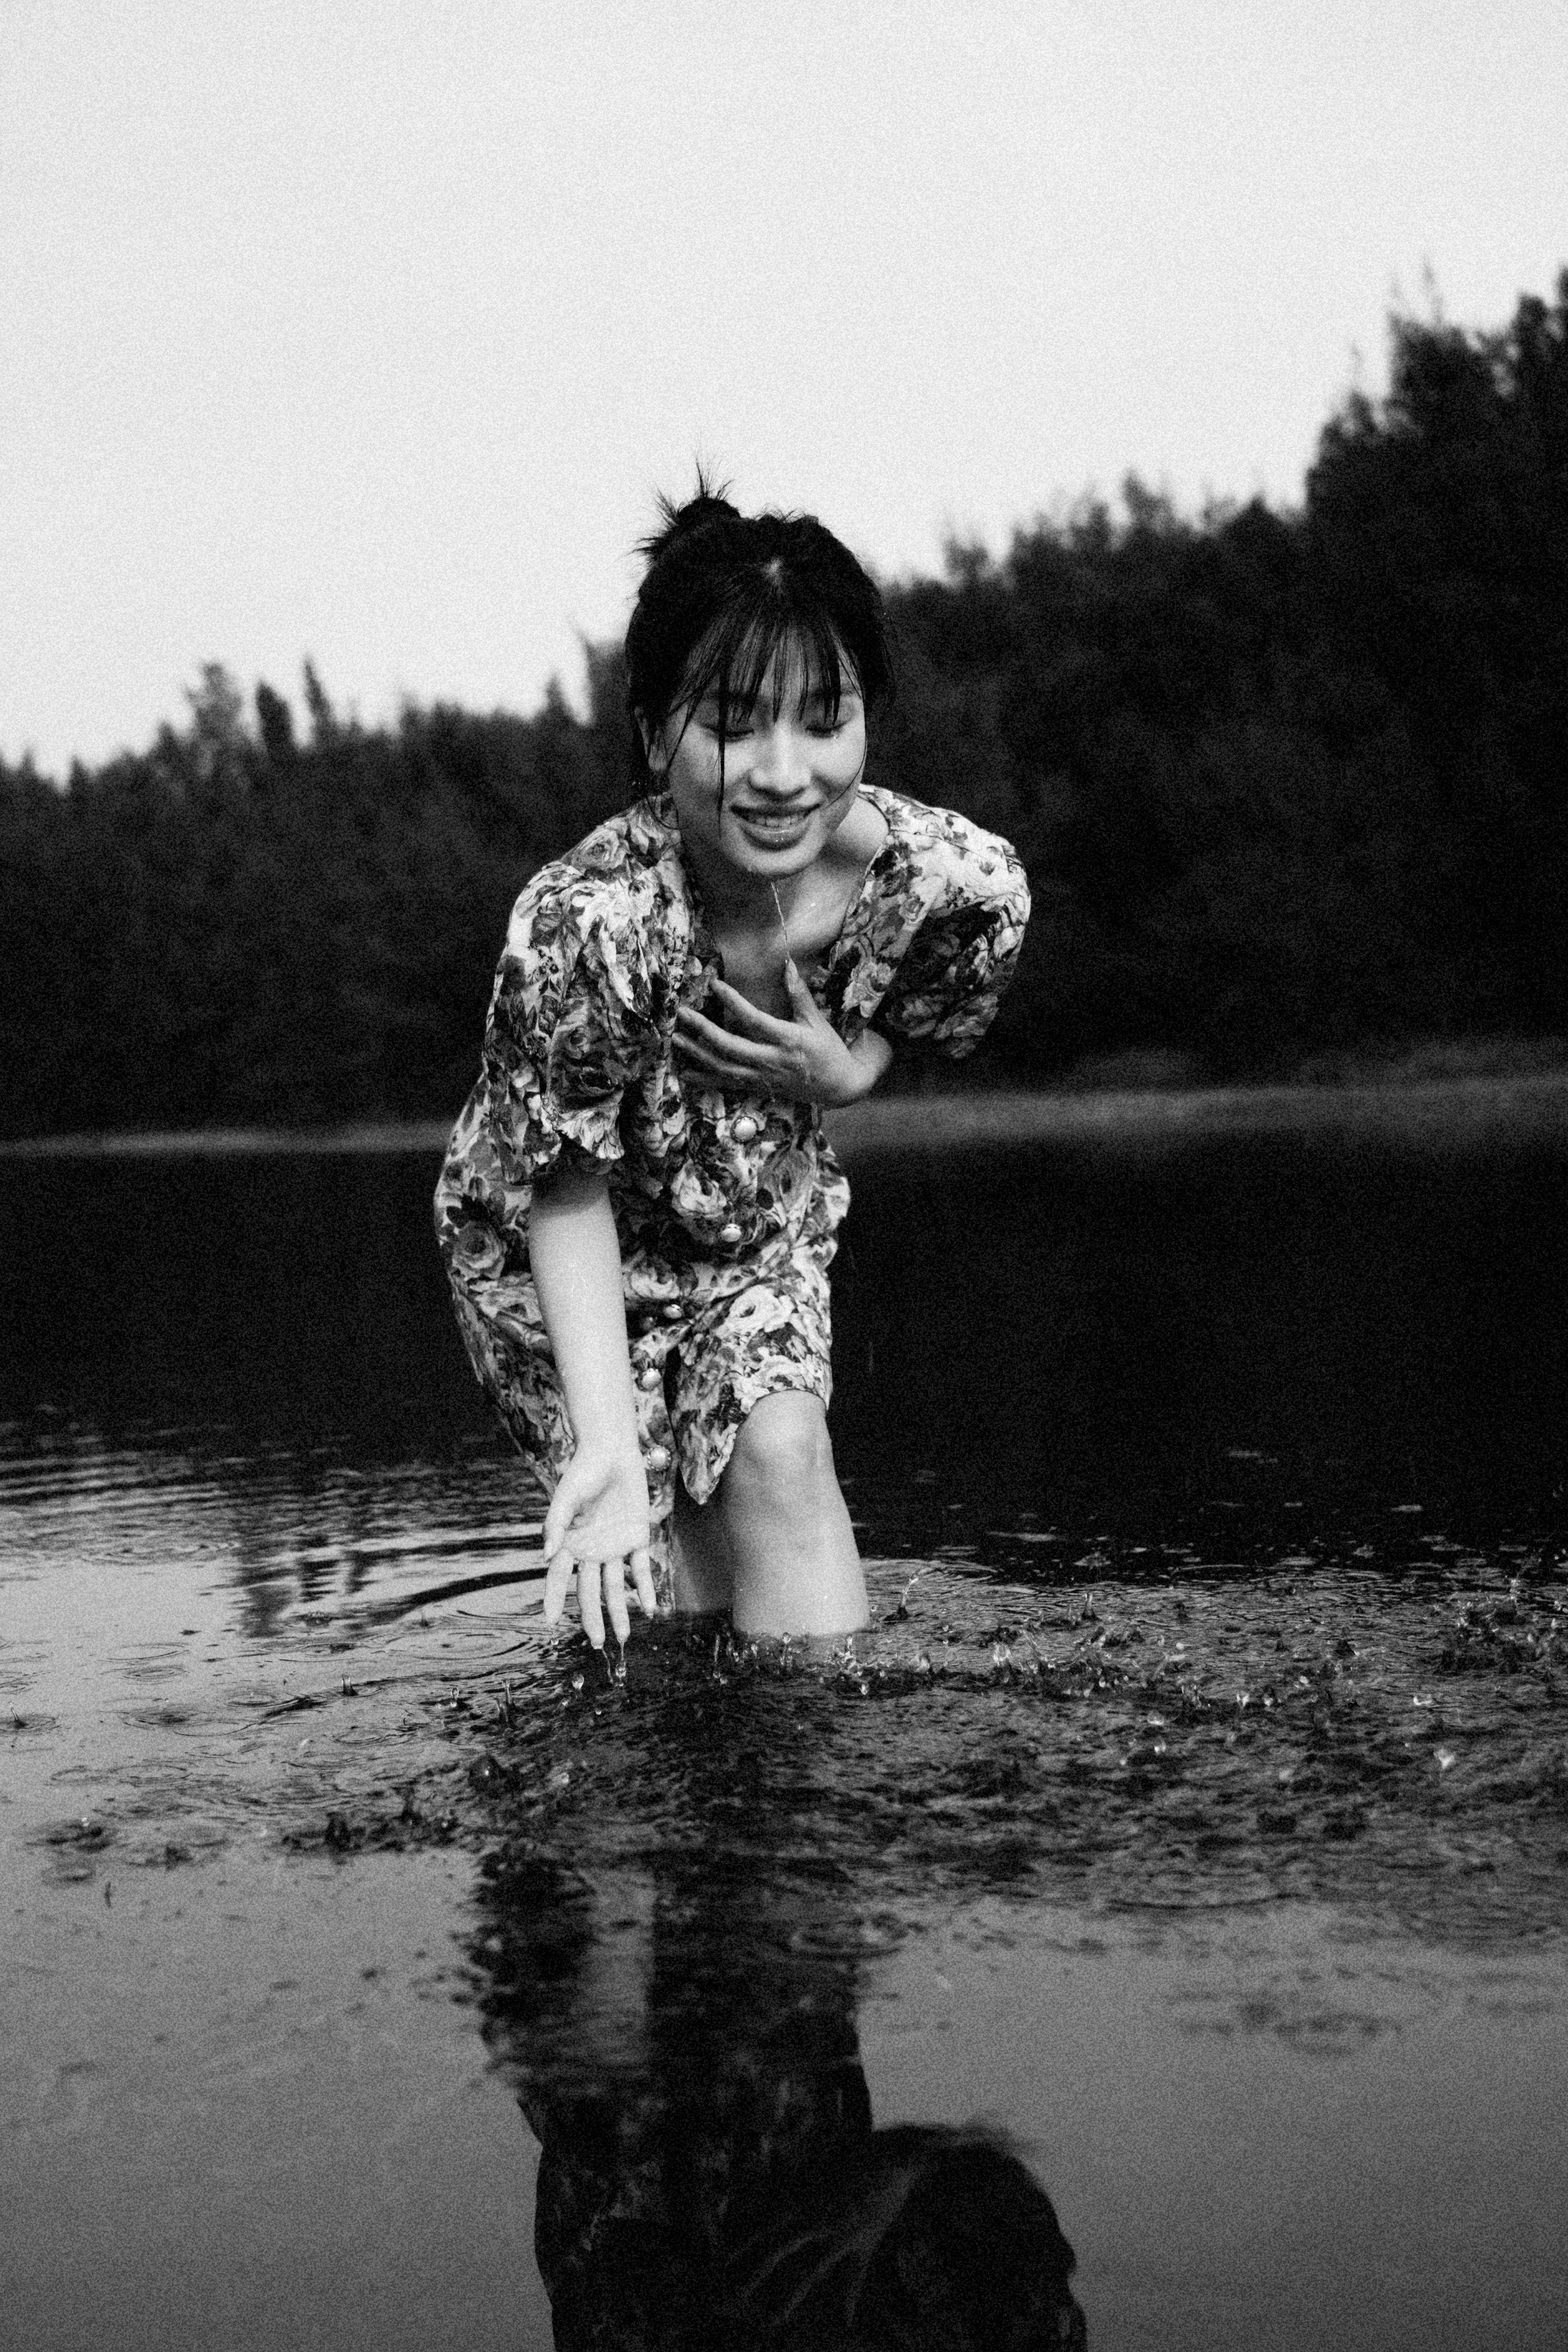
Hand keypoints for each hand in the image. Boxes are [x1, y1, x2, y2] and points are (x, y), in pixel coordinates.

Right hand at [542, 1443, 656, 1648]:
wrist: (613, 1451)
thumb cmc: (583, 1471)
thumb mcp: (566, 1496)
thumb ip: (555, 1523)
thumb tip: (547, 1554)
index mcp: (569, 1542)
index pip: (558, 1577)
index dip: (553, 1598)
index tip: (549, 1621)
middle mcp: (590, 1550)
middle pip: (589, 1590)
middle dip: (592, 1618)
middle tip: (597, 1644)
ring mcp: (613, 1546)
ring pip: (615, 1587)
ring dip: (620, 1611)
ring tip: (623, 1636)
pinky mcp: (636, 1538)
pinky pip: (640, 1569)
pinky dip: (644, 1588)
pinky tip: (649, 1609)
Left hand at [674, 962, 885, 1108]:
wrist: (839, 1086)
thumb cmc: (829, 1049)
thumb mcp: (817, 1020)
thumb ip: (799, 994)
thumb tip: (788, 963)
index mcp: (788, 1040)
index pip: (754, 1020)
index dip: (733, 1002)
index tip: (714, 984)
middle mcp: (772, 1061)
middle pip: (731, 1047)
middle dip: (704, 1031)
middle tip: (682, 1014)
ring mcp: (763, 1078)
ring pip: (724, 1068)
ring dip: (698, 1055)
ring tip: (676, 1040)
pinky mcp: (758, 1088)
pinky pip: (727, 1085)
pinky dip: (705, 1080)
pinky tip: (685, 1073)